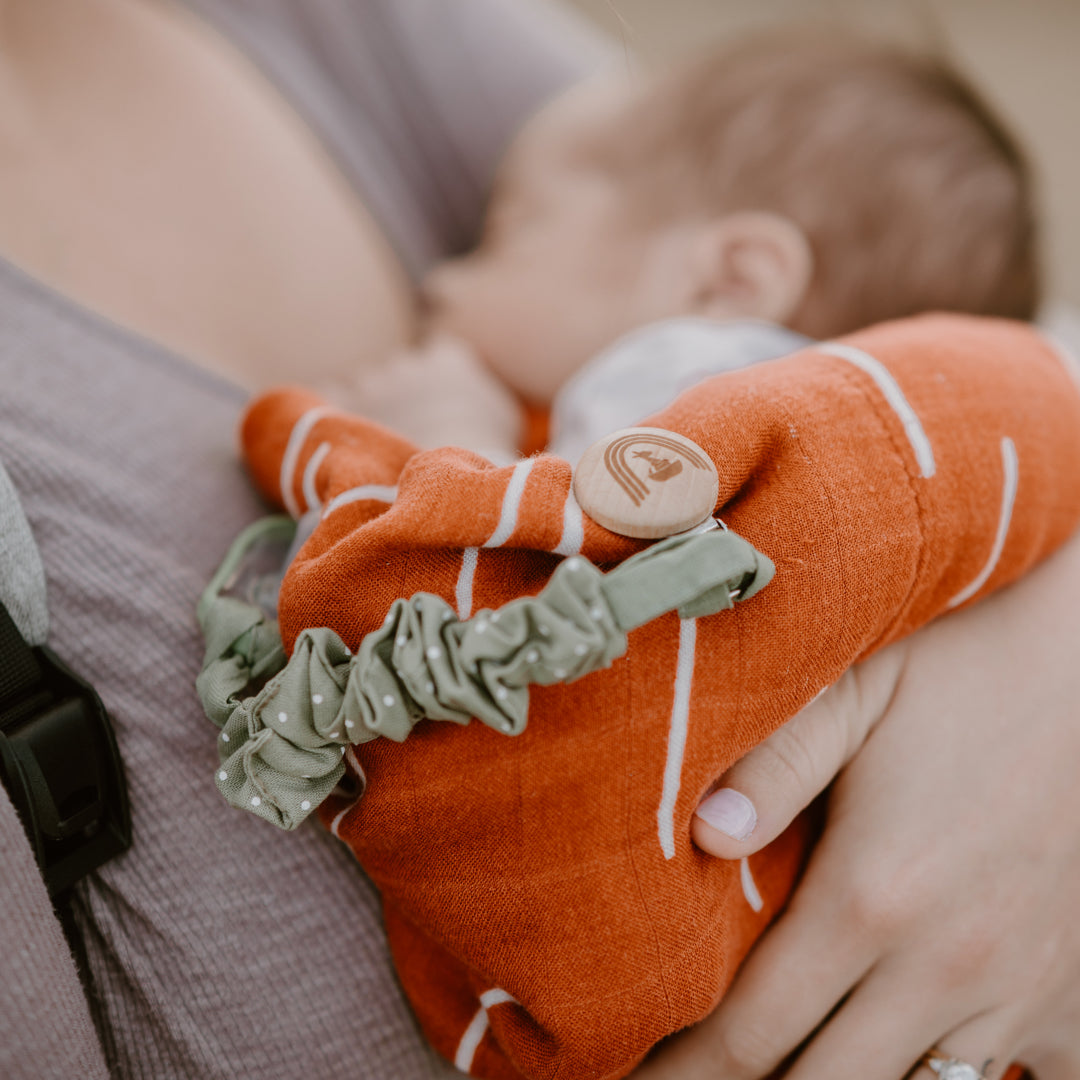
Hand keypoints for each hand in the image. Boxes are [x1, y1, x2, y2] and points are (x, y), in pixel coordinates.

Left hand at [324, 333, 522, 461]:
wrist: (448, 482)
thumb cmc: (485, 455)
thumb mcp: (505, 416)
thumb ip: (487, 391)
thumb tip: (477, 394)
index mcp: (449, 359)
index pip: (439, 351)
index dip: (439, 375)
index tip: (441, 401)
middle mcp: (410, 362)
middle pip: (400, 368)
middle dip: (403, 391)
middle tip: (412, 427)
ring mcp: (376, 383)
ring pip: (366, 383)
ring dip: (371, 402)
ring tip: (382, 437)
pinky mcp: (346, 405)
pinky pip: (330, 392)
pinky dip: (335, 406)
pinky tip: (345, 427)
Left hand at [636, 529, 1079, 1079]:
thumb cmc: (967, 676)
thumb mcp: (856, 695)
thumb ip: (773, 766)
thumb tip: (703, 837)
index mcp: (868, 898)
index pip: (751, 1033)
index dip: (686, 1072)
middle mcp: (942, 969)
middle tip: (708, 1075)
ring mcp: (1019, 996)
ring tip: (805, 1053)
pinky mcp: (1078, 1002)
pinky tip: (925, 1047)